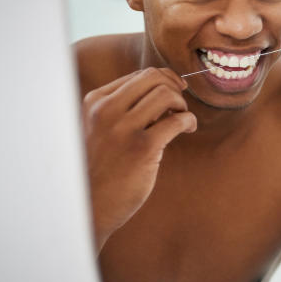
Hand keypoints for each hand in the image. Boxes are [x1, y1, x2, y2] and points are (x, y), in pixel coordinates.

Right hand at [81, 67, 196, 249]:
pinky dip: (189, 121)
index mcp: (95, 103)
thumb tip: (163, 87)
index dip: (163, 80)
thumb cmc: (100, 167)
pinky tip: (188, 129)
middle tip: (180, 105)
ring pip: (166, 94)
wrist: (90, 205)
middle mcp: (106, 111)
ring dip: (182, 104)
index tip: (175, 90)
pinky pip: (177, 120)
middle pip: (154, 78)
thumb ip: (121, 108)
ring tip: (182, 119)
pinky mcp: (143, 148)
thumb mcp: (99, 129)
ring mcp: (123, 129)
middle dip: (175, 87)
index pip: (138, 76)